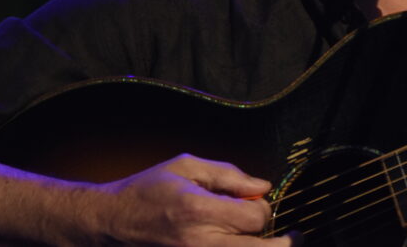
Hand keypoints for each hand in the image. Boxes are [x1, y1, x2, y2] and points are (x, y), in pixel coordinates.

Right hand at [93, 154, 297, 245]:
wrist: (111, 222)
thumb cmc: (148, 190)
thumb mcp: (186, 167)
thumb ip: (228, 176)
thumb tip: (262, 187)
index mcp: (199, 210)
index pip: (256, 219)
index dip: (264, 210)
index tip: (255, 203)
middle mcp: (199, 242)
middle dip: (282, 244)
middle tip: (295, 238)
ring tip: (280, 245)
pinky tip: (244, 245)